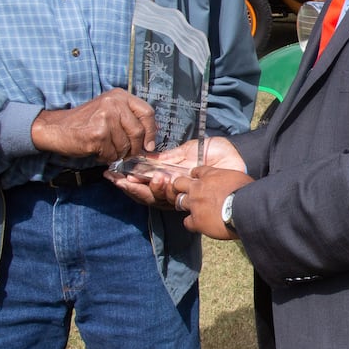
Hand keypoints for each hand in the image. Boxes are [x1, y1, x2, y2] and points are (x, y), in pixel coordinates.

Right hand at [31, 88, 155, 163]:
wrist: (56, 128)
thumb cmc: (85, 122)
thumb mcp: (110, 111)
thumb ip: (130, 117)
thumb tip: (154, 133)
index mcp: (119, 96)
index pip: (147, 112)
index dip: (151, 131)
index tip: (149, 145)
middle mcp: (113, 103)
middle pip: (138, 132)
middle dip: (134, 148)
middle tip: (127, 154)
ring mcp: (105, 118)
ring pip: (125, 145)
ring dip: (117, 154)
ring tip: (106, 149)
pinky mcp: (97, 134)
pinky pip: (112, 154)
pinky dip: (106, 157)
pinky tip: (97, 151)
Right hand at [106, 136, 247, 206]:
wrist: (236, 155)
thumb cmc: (214, 151)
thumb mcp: (186, 150)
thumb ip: (166, 157)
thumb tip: (145, 159)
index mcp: (170, 176)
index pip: (144, 181)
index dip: (128, 179)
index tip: (112, 173)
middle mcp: (173, 188)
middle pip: (146, 194)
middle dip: (130, 188)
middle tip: (118, 180)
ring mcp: (182, 193)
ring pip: (157, 197)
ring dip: (146, 188)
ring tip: (139, 178)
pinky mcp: (193, 196)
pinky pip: (174, 197)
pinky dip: (163, 189)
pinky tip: (158, 179)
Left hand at [173, 168, 252, 238]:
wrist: (245, 209)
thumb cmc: (247, 193)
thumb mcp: (240, 178)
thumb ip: (230, 179)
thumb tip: (235, 183)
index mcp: (210, 175)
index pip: (197, 171)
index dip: (196, 175)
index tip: (198, 179)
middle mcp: (199, 188)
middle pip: (179, 183)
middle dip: (181, 187)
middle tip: (187, 192)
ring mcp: (195, 204)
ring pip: (179, 202)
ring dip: (185, 205)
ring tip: (194, 209)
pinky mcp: (196, 221)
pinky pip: (187, 222)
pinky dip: (192, 223)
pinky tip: (199, 224)